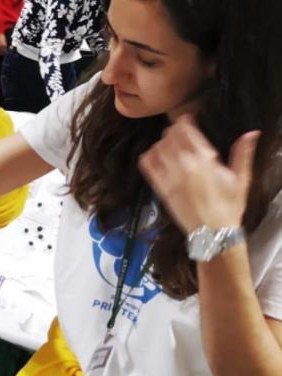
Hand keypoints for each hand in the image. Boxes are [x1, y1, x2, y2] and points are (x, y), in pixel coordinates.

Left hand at [139, 114, 259, 233]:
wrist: (212, 233)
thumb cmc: (229, 207)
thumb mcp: (241, 180)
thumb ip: (242, 154)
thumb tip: (251, 133)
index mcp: (204, 162)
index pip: (187, 132)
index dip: (185, 121)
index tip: (187, 118)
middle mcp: (184, 167)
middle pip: (170, 137)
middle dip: (174, 131)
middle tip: (180, 132)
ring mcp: (170, 178)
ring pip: (158, 149)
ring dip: (162, 142)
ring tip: (170, 144)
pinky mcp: (161, 189)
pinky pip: (147, 166)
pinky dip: (148, 156)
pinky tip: (155, 155)